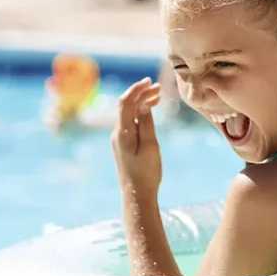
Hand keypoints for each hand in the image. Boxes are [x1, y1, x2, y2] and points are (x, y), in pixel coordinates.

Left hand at [112, 77, 162, 198]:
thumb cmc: (146, 172)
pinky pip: (130, 122)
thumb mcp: (150, 146)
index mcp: (123, 132)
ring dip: (142, 103)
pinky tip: (150, 112)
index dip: (136, 89)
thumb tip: (143, 104)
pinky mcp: (124, 144)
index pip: (126, 103)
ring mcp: (119, 139)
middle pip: (127, 106)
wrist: (136, 194)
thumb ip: (146, 124)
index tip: (149, 81)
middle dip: (141, 94)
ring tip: (158, 97)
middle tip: (159, 88)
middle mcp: (118, 133)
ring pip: (129, 114)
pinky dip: (140, 114)